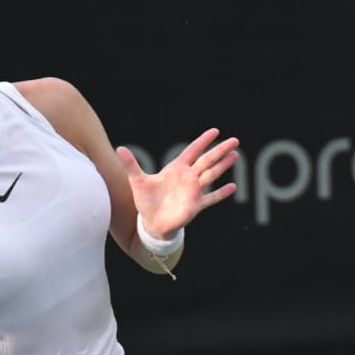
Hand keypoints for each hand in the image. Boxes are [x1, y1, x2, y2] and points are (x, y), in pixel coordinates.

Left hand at [116, 127, 239, 237]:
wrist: (151, 223)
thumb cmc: (146, 201)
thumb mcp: (137, 181)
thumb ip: (131, 164)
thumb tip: (119, 148)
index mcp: (176, 168)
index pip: (192, 151)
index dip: (203, 141)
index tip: (215, 131)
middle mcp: (188, 177)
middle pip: (207, 160)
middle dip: (220, 150)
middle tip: (235, 140)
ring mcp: (194, 191)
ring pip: (212, 175)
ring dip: (223, 166)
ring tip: (235, 155)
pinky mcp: (196, 205)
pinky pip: (211, 198)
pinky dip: (221, 193)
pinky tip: (233, 187)